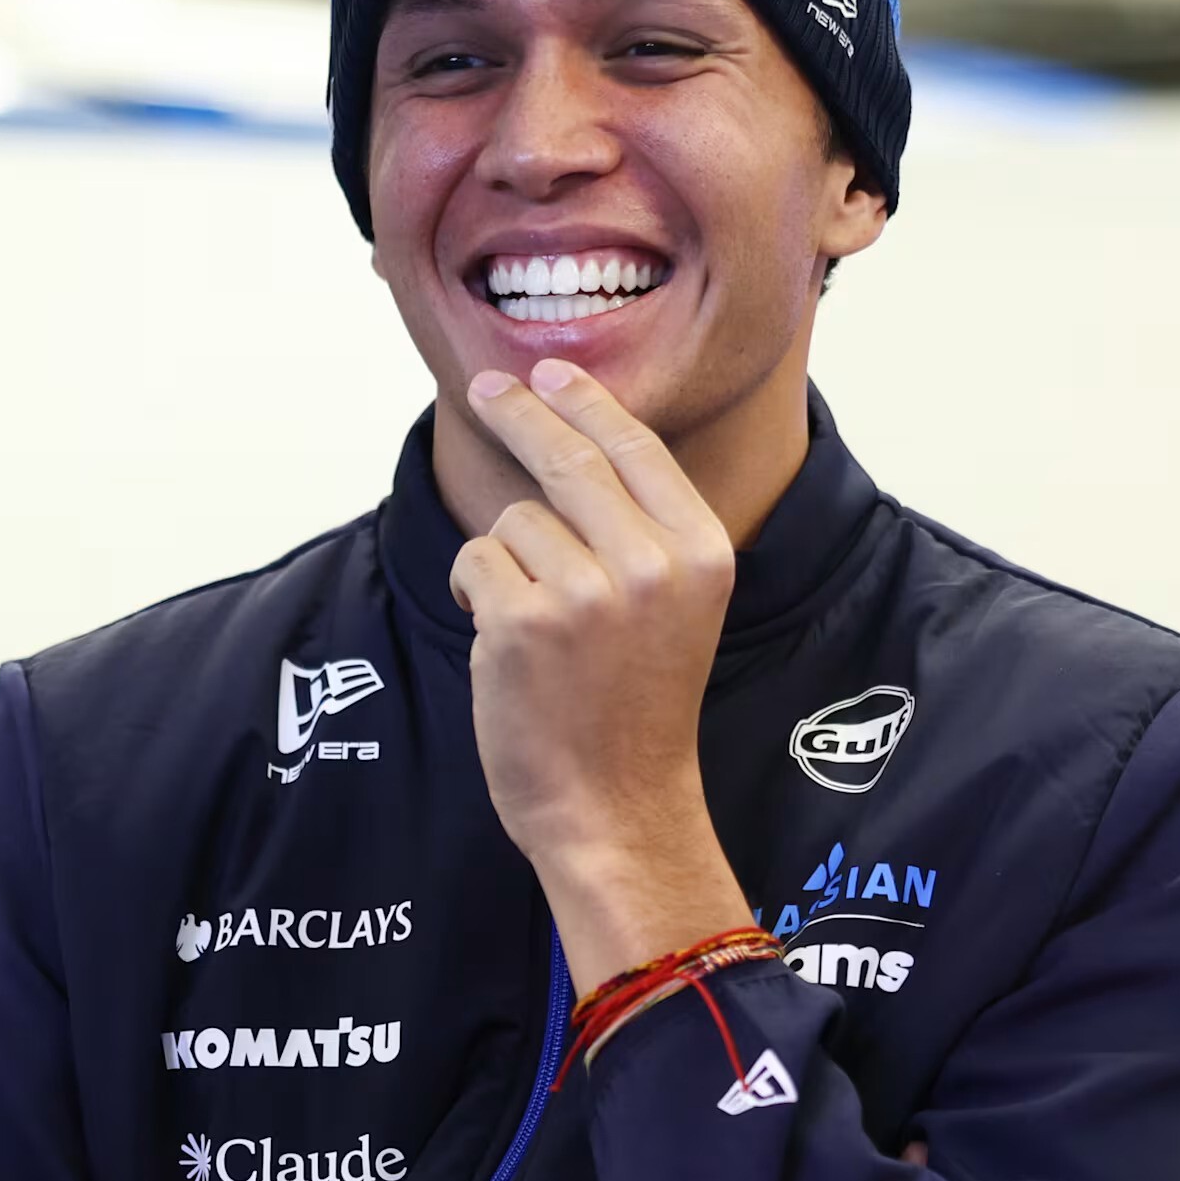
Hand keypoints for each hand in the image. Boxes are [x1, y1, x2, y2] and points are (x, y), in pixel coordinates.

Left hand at [449, 361, 747, 986]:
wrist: (616, 808)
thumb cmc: (637, 713)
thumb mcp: (678, 608)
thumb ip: (645, 531)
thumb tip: (577, 441)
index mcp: (702, 553)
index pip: (637, 447)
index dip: (585, 401)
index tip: (547, 372)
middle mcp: (652, 564)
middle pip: (566, 457)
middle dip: (517, 413)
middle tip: (484, 388)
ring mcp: (587, 592)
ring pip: (514, 521)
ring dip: (505, 561)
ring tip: (535, 626)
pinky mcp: (523, 621)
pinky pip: (477, 562)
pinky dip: (477, 593)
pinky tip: (507, 644)